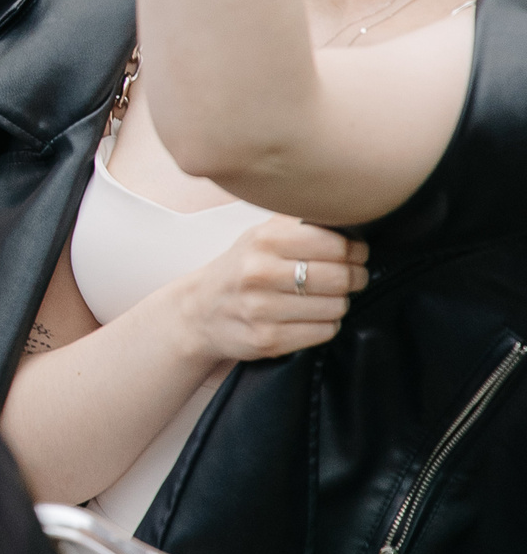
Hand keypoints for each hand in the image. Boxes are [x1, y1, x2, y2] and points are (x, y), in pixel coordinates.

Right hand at [175, 218, 367, 363]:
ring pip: (336, 306)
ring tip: (327, 297)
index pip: (334, 243)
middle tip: (352, 276)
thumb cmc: (238, 272)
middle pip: (340, 276)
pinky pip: (324, 331)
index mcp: (262, 241)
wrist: (199, 312)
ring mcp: (261, 309)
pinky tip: (312, 316)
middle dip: (355, 277)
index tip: (355, 253)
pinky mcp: (267, 339)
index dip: (355, 249)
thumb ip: (297, 223)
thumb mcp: (259, 236)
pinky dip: (327, 324)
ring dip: (340, 302)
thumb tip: (345, 214)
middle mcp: (259, 273)